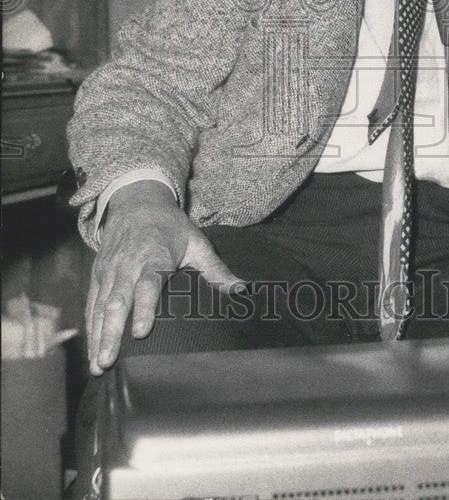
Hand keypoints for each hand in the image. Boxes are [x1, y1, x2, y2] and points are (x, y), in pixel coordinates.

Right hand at [86, 180, 241, 374]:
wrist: (137, 201)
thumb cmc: (170, 225)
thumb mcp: (196, 242)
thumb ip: (216, 269)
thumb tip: (240, 290)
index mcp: (154, 256)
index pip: (148, 285)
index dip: (144, 309)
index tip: (141, 333)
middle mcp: (128, 265)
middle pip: (117, 301)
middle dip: (111, 333)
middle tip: (107, 362)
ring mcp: (110, 270)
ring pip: (100, 306)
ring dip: (97, 337)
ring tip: (97, 366)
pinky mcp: (98, 274)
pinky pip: (91, 303)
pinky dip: (90, 327)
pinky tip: (92, 351)